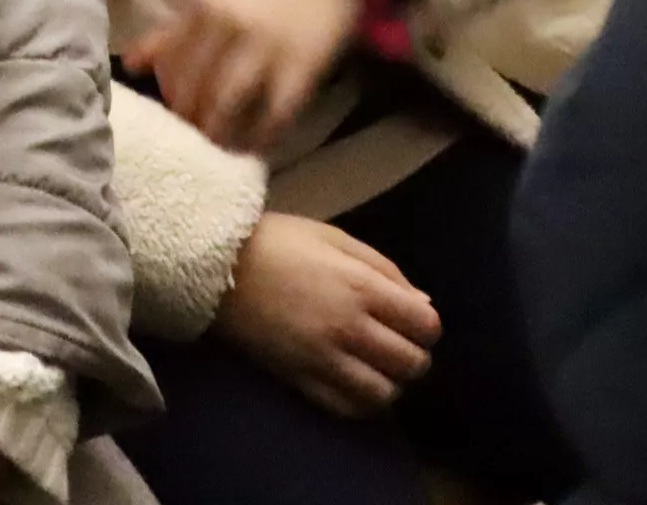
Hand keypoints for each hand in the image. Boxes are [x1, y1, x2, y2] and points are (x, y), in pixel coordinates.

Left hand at [122, 0, 365, 154]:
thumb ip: (172, 29)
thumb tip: (131, 63)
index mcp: (203, 5)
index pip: (169, 61)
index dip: (168, 90)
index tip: (170, 106)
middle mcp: (230, 25)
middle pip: (195, 86)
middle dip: (189, 116)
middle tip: (191, 133)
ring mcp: (267, 47)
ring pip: (229, 102)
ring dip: (218, 131)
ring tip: (217, 143)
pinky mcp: (302, 66)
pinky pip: (276, 111)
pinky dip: (262, 133)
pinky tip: (256, 143)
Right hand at [213, 214, 440, 417]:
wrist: (219, 266)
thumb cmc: (281, 241)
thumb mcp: (337, 239)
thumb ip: (386, 271)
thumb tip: (423, 305)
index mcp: (362, 287)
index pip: (425, 326)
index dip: (427, 326)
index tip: (413, 320)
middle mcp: (349, 328)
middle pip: (411, 363)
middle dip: (415, 355)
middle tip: (398, 344)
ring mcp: (323, 358)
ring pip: (383, 394)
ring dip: (391, 383)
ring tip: (378, 367)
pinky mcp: (299, 379)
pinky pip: (346, 408)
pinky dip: (362, 403)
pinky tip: (356, 384)